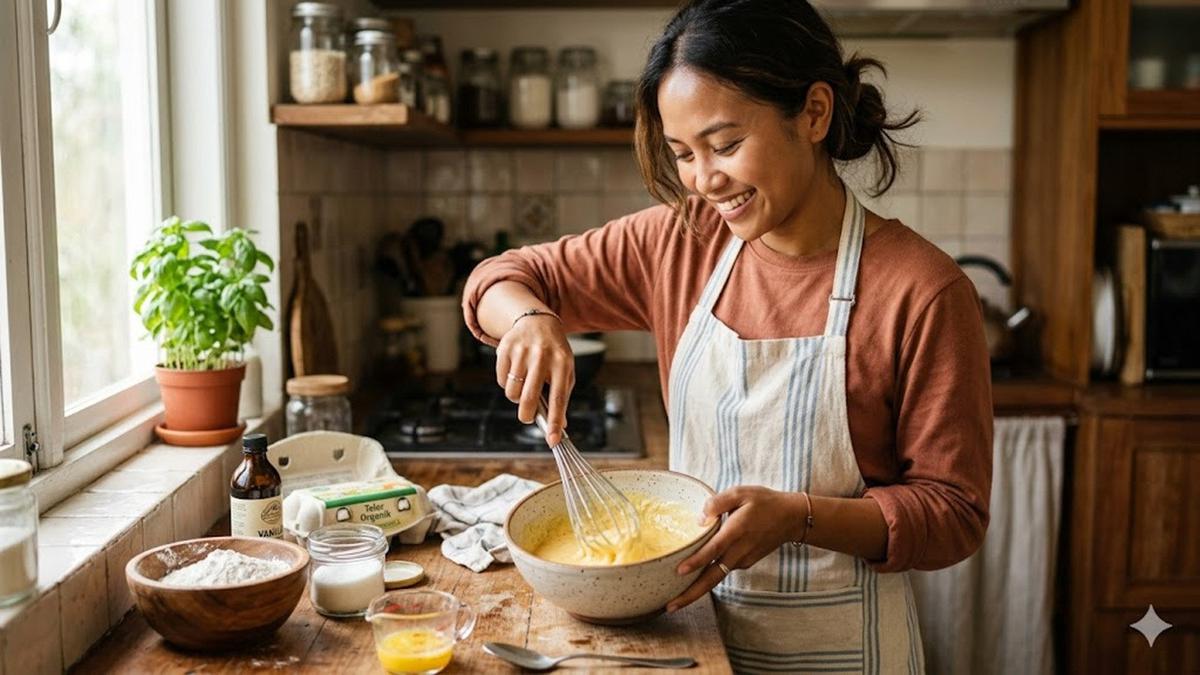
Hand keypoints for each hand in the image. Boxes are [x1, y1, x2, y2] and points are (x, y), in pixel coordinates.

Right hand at [495, 314, 573, 445]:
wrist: (538, 322)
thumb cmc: (555, 353)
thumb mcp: (565, 370)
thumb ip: (562, 397)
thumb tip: (560, 426)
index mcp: (562, 363)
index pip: (558, 398)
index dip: (554, 422)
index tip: (553, 440)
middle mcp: (541, 356)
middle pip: (528, 398)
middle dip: (527, 415)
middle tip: (528, 417)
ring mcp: (521, 351)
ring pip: (512, 392)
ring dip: (516, 397)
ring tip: (524, 386)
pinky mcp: (505, 348)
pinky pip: (501, 380)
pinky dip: (506, 383)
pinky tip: (515, 373)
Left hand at [666, 486, 807, 612]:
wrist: (792, 519)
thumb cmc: (764, 502)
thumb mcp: (741, 493)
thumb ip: (718, 503)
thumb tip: (700, 519)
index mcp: (736, 532)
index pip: (713, 550)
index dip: (697, 561)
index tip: (679, 572)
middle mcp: (739, 551)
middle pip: (712, 578)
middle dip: (691, 594)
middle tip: (670, 607)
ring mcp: (743, 560)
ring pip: (715, 576)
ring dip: (696, 588)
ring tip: (674, 597)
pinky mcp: (745, 563)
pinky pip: (722, 569)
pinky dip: (708, 574)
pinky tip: (693, 573)